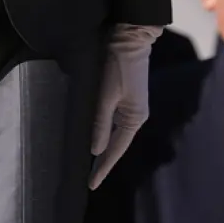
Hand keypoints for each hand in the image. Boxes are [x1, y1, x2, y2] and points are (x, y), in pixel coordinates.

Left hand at [89, 25, 160, 188]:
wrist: (130, 37)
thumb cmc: (118, 64)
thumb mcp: (106, 94)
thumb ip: (101, 123)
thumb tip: (96, 150)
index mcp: (134, 118)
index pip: (115, 151)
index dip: (103, 168)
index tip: (91, 185)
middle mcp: (135, 115)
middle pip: (117, 144)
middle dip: (103, 161)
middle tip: (88, 178)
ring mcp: (132, 106)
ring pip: (115, 133)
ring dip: (103, 146)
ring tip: (89, 162)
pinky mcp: (126, 96)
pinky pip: (114, 121)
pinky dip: (105, 131)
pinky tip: (95, 134)